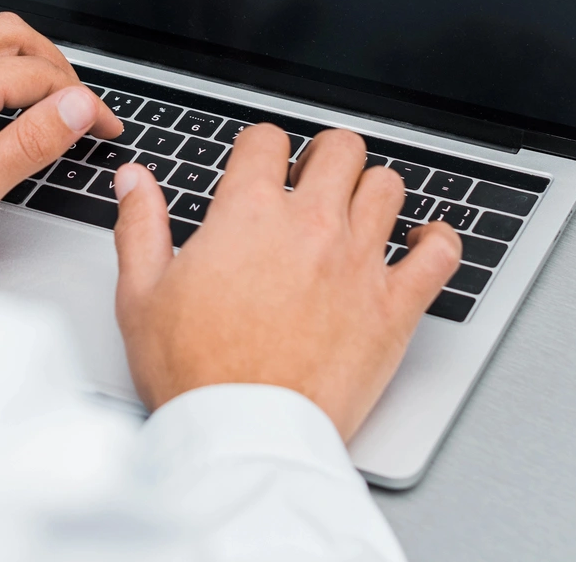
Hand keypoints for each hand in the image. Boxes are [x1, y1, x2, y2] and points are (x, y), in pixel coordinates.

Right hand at [110, 124, 460, 439]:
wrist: (244, 437)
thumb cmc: (194, 374)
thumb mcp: (142, 295)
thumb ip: (140, 226)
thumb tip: (135, 180)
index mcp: (248, 215)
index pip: (266, 139)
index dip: (260, 147)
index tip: (259, 167)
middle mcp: (311, 226)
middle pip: (339, 149)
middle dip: (325, 157)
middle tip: (313, 181)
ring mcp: (359, 263)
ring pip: (388, 186)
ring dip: (373, 191)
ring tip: (359, 211)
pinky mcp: (396, 306)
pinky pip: (440, 251)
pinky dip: (437, 240)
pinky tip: (420, 244)